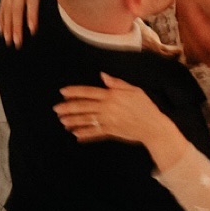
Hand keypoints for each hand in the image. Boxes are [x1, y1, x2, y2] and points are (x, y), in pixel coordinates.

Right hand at [0, 0, 47, 46]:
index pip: (31, 1)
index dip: (31, 15)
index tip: (32, 30)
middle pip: (17, 9)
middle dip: (16, 27)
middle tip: (17, 42)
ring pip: (8, 10)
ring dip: (8, 26)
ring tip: (9, 41)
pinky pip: (2, 6)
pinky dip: (2, 19)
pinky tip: (2, 31)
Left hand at [55, 74, 189, 170]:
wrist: (153, 127)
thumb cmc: (146, 107)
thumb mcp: (134, 90)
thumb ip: (117, 83)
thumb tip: (103, 76)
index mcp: (112, 96)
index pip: (89, 92)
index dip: (75, 92)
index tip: (63, 92)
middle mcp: (107, 108)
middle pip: (84, 107)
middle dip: (68, 107)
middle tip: (56, 109)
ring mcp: (108, 121)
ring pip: (86, 120)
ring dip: (73, 121)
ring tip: (62, 121)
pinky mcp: (111, 132)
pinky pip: (95, 133)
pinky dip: (85, 134)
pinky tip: (76, 134)